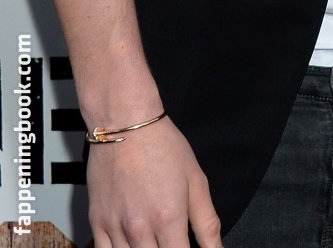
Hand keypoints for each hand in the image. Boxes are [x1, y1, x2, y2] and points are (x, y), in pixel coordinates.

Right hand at [88, 115, 220, 247]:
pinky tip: (133, 244)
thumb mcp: (196, 180)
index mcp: (168, 218)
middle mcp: (140, 229)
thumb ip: (207, 222)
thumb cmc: (162, 146)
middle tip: (173, 241)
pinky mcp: (97, 224)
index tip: (189, 246)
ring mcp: (115, 228)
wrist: (125, 124)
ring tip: (155, 240)